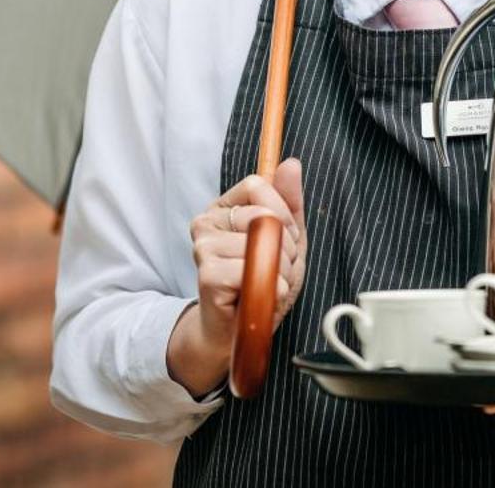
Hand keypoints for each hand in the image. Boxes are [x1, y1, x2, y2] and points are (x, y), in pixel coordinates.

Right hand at [167, 158, 306, 395]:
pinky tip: (258, 297)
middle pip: (263, 214)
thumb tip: (291, 163)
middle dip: (285, 245)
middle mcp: (206, 222)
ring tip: (267, 285)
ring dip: (280, 272)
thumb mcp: (286, 237)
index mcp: (223, 207)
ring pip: (262, 244)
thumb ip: (289, 201)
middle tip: (275, 268)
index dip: (281, 213)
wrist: (238, 331)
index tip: (282, 237)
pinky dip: (271, 289)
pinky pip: (255, 271)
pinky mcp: (208, 275)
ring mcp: (203, 248)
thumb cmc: (260, 282)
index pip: (258, 185)